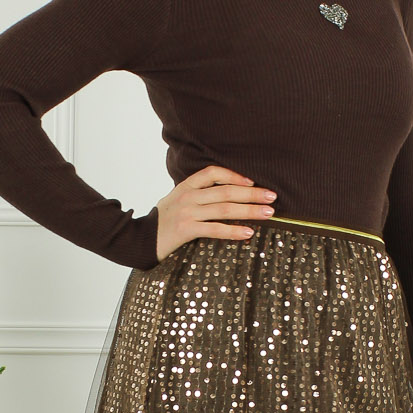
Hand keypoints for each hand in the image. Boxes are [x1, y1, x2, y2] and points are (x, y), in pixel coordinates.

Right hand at [154, 164, 277, 260]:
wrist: (140, 239)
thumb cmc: (163, 221)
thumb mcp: (177, 200)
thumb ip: (197, 194)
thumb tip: (228, 194)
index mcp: (186, 186)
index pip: (213, 173)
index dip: (235, 176)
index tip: (253, 182)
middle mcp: (187, 196)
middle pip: (225, 191)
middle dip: (252, 194)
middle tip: (272, 197)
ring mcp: (186, 213)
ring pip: (224, 209)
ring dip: (249, 211)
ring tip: (268, 213)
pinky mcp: (185, 230)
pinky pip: (215, 229)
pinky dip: (233, 231)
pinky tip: (248, 233)